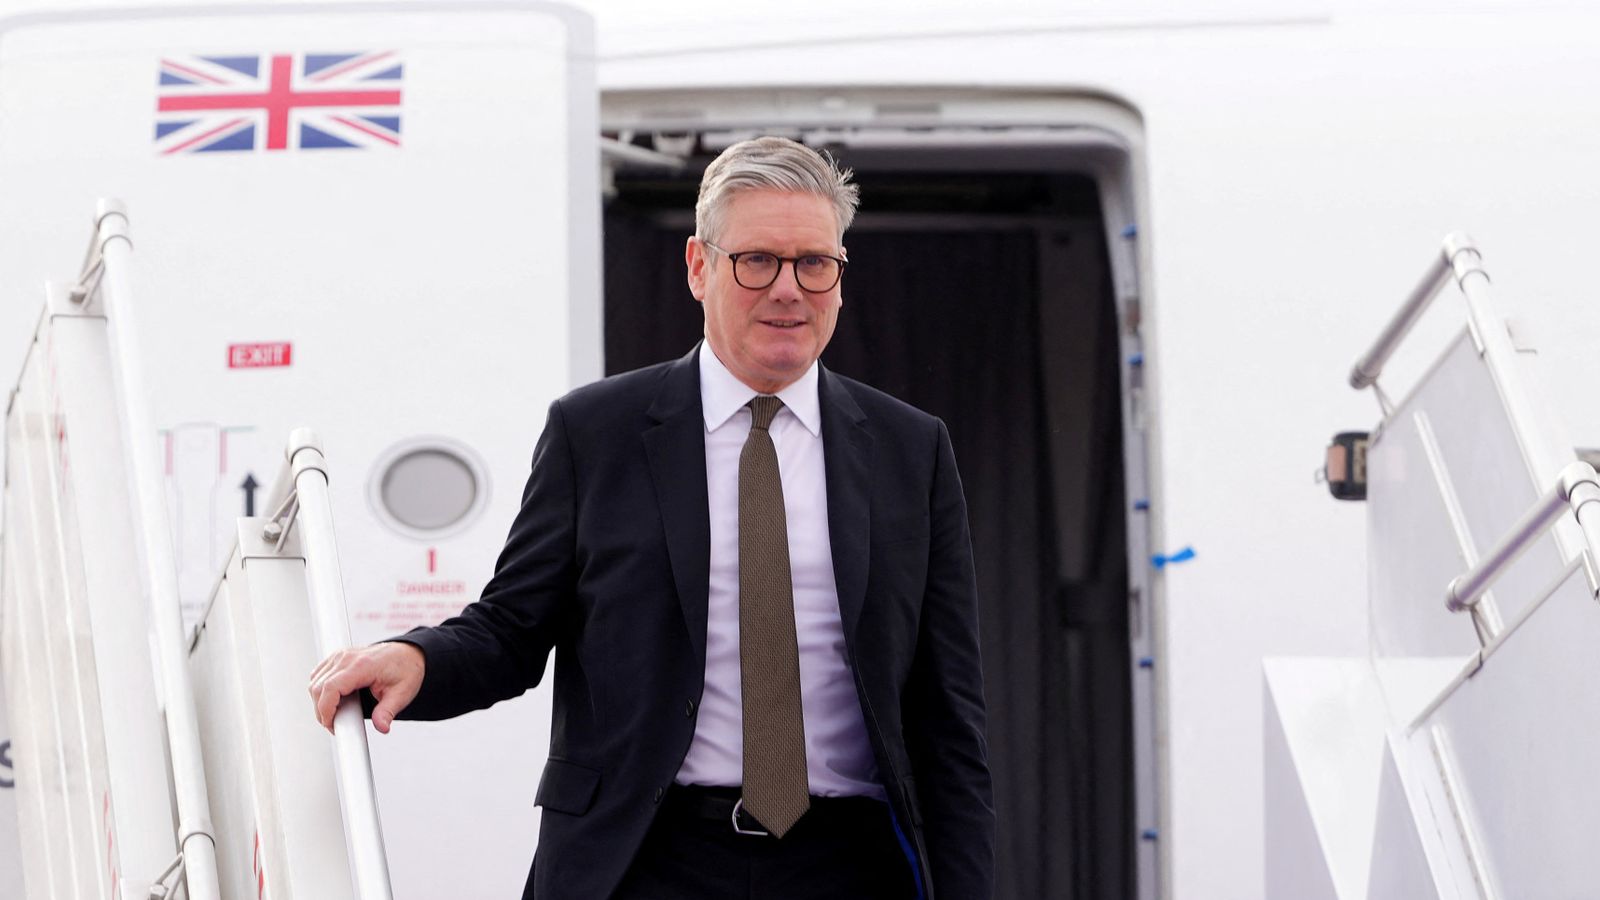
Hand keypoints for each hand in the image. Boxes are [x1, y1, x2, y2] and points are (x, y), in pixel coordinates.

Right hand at [308, 642, 424, 734]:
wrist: (408, 654)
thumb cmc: (406, 669)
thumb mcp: (402, 693)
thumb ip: (388, 711)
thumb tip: (381, 727)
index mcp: (362, 665)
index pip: (331, 687)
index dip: (325, 710)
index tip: (332, 724)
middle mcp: (347, 657)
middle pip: (318, 687)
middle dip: (322, 711)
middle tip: (336, 725)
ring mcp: (340, 656)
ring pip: (315, 682)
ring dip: (320, 702)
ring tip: (338, 714)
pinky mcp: (336, 658)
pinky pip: (318, 676)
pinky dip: (321, 691)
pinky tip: (335, 701)